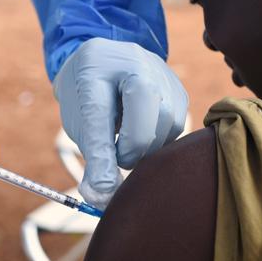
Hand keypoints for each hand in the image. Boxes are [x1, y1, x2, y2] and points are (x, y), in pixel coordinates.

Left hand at [54, 38, 187, 208]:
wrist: (104, 63)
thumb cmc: (88, 95)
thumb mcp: (80, 121)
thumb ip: (93, 158)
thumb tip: (101, 198)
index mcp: (98, 65)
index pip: (100, 114)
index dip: (102, 156)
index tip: (100, 187)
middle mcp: (136, 62)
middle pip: (146, 122)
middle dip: (129, 152)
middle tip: (115, 156)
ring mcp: (164, 74)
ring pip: (167, 128)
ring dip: (146, 149)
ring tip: (126, 142)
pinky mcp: (181, 91)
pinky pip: (177, 129)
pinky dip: (159, 141)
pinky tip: (143, 134)